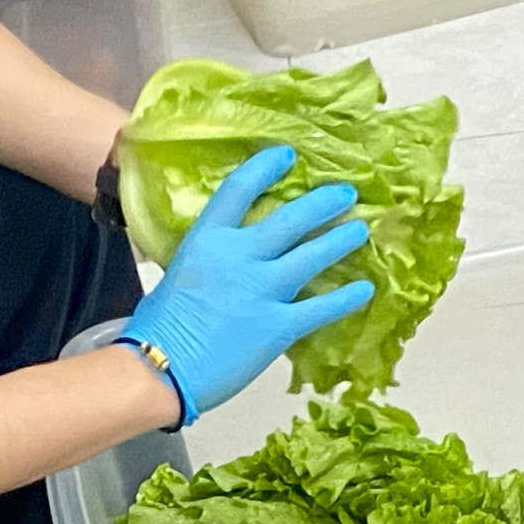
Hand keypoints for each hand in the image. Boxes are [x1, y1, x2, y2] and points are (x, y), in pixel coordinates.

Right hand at [121, 144, 374, 424]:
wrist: (160, 367)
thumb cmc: (158, 326)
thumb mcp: (178, 272)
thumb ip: (207, 257)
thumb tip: (222, 252)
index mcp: (207, 239)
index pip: (239, 189)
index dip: (265, 167)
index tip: (286, 156)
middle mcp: (239, 256)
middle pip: (290, 218)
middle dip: (322, 203)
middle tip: (345, 194)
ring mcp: (261, 290)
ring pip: (313, 255)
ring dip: (340, 240)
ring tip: (360, 230)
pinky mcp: (278, 326)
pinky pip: (321, 307)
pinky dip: (346, 298)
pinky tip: (365, 289)